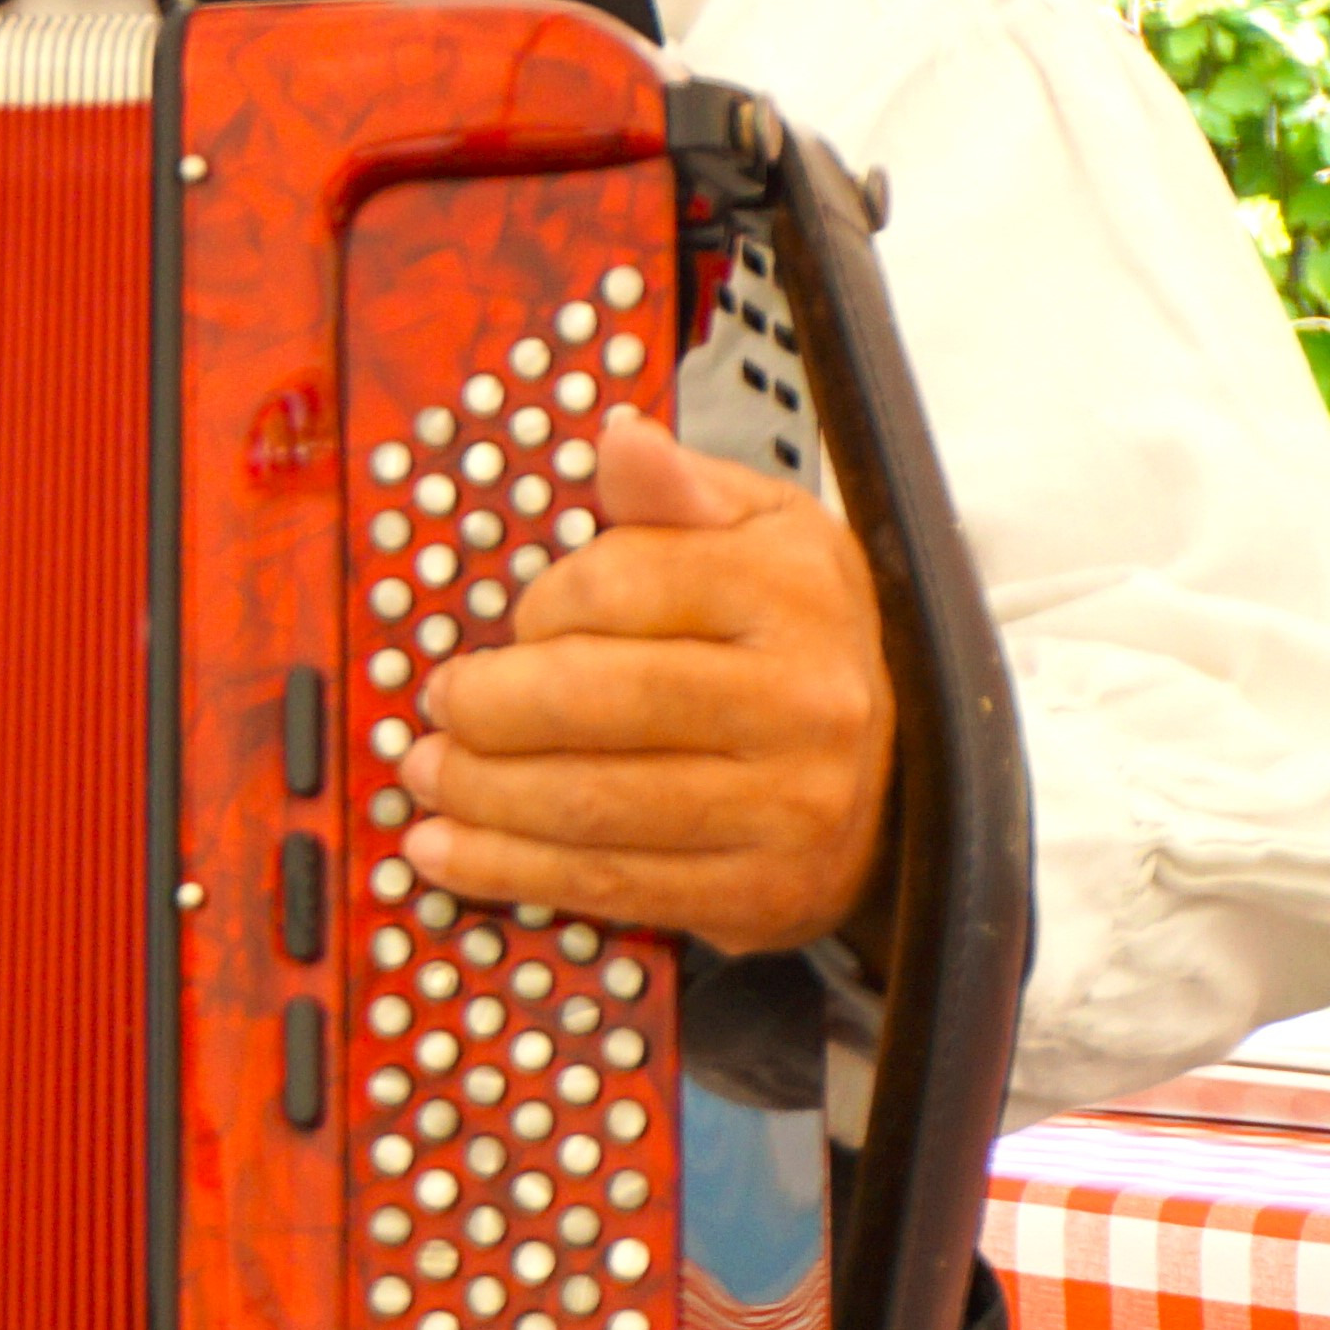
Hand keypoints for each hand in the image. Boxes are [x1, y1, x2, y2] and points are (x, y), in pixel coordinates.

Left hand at [401, 416, 897, 954]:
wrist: (904, 764)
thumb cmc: (794, 635)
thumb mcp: (759, 531)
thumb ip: (676, 489)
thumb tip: (621, 439)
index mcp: (794, 592)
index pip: (618, 587)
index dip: (536, 607)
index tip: (512, 622)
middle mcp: (805, 701)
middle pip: (596, 701)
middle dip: (487, 708)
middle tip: (437, 706)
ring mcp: (789, 806)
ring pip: (591, 803)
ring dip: (480, 794)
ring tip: (425, 774)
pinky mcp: (763, 891)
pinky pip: (610, 884)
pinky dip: (511, 871)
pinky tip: (446, 851)